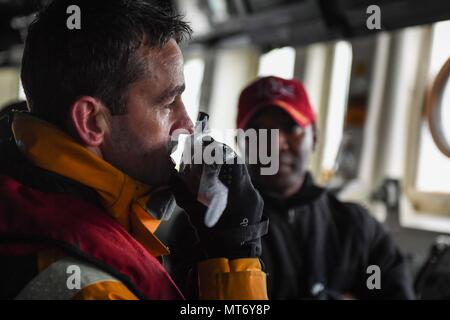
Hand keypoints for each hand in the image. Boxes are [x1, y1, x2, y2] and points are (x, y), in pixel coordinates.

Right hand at [170, 141, 267, 258]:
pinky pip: (246, 187)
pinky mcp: (257, 203)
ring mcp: (256, 198)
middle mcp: (251, 191)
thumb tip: (173, 176)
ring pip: (243, 176)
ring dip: (229, 170)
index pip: (233, 161)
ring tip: (215, 170)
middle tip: (209, 154)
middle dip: (223, 158)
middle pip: (239, 165)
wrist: (233, 256)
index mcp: (238, 192)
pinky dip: (234, 183)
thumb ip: (183, 194)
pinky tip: (224, 186)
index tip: (208, 145)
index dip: (219, 150)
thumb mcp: (195, 214)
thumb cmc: (213, 236)